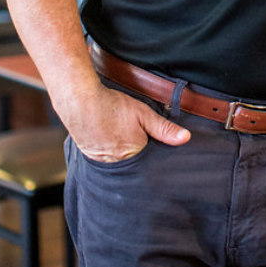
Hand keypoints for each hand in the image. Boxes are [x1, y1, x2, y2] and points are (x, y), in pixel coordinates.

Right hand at [62, 81, 190, 162]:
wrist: (79, 101)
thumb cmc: (112, 106)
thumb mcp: (143, 113)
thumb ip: (164, 128)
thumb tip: (186, 138)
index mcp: (134, 155)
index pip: (150, 161)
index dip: (153, 151)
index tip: (152, 142)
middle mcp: (118, 164)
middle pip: (135, 165)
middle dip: (139, 155)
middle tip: (133, 136)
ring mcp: (103, 162)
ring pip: (120, 163)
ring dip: (123, 155)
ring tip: (120, 136)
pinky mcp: (91, 158)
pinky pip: (106, 160)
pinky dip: (109, 153)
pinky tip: (109, 139)